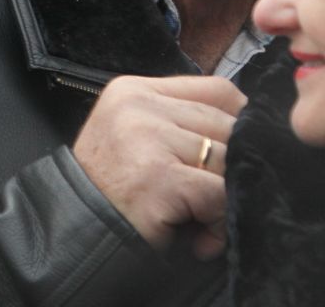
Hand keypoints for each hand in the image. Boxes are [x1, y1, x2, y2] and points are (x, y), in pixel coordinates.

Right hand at [72, 74, 242, 256]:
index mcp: (133, 90)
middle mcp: (138, 106)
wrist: (75, 229)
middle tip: (211, 198)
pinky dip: (220, 222)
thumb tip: (251, 132)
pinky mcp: (159, 176)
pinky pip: (221, 194)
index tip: (240, 152)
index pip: (217, 89)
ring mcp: (147, 137)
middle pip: (227, 125)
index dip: (240, 122)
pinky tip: (202, 238)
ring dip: (226, 198)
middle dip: (232, 167)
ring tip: (203, 220)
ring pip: (229, 159)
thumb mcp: (135, 136)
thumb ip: (178, 124)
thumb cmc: (110, 188)